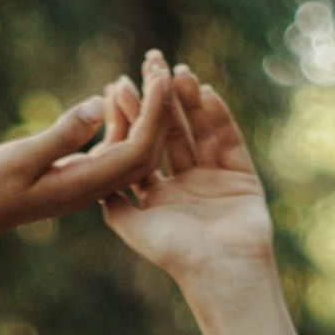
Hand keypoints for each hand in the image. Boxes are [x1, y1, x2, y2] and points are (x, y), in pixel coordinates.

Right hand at [0, 73, 173, 258]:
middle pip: (146, 150)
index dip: (155, 114)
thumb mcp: (21, 158)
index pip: (137, 151)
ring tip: (141, 69)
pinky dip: (117, 118)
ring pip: (131, 147)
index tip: (161, 77)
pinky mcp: (78, 175)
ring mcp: (88, 183)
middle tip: (159, 65)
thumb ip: (62, 135)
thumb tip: (99, 105)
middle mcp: (95, 188)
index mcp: (85, 187)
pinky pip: (110, 147)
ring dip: (140, 109)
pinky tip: (112, 91)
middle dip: (158, 108)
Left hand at [94, 54, 274, 292]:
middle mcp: (186, 185)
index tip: (120, 84)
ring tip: (177, 70)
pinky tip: (206, 92)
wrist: (221, 272)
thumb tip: (92, 176)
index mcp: (159, 196)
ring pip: (200, 131)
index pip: (142, 148)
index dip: (132, 116)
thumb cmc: (175, 254)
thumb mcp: (133, 227)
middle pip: (171, 132)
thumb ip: (113, 200)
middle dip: (161, 98)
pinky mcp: (242, 177)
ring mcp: (215, 179)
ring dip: (188, 101)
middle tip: (151, 62)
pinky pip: (229, 141)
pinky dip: (218, 117)